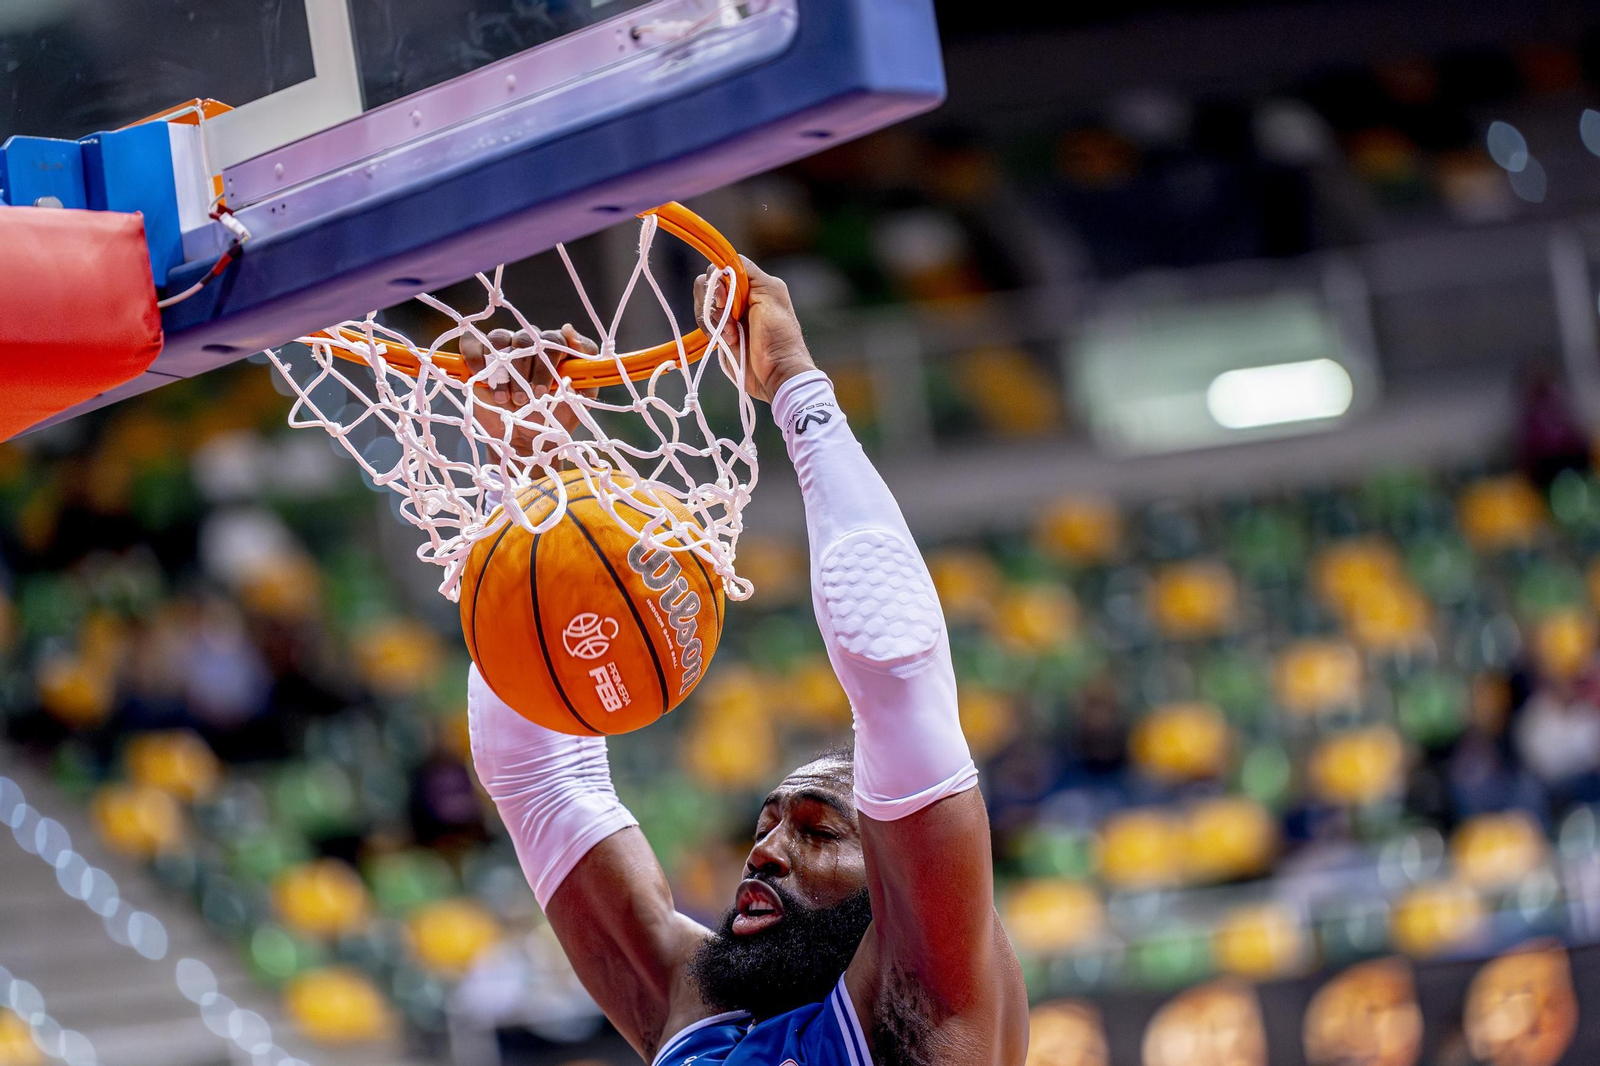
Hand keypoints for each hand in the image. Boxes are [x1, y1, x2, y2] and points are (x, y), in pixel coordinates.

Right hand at [460, 324, 597, 451]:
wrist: (527, 440)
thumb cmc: (555, 416)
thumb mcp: (581, 396)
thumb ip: (586, 366)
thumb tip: (569, 329)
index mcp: (553, 349)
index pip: (552, 339)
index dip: (547, 365)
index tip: (544, 391)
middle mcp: (527, 345)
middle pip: (524, 340)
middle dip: (524, 372)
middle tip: (524, 400)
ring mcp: (502, 349)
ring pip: (499, 340)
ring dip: (502, 372)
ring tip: (505, 400)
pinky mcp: (478, 357)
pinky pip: (472, 343)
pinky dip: (474, 357)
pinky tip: (479, 375)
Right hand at [694, 256, 815, 403]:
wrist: (777, 373)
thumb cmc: (780, 336)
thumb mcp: (771, 295)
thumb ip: (751, 275)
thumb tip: (727, 264)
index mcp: (756, 284)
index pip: (727, 266)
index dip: (720, 277)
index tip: (726, 296)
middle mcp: (741, 296)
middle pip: (709, 282)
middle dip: (714, 299)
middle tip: (728, 316)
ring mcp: (729, 314)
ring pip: (704, 301)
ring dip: (713, 317)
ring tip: (732, 334)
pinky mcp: (721, 332)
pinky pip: (704, 321)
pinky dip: (710, 330)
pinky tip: (728, 341)